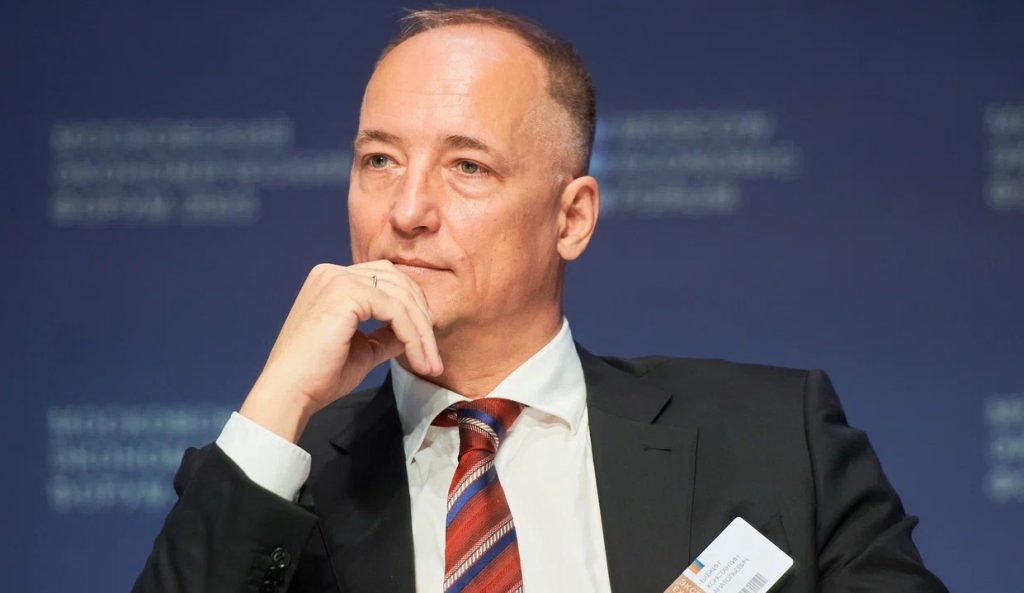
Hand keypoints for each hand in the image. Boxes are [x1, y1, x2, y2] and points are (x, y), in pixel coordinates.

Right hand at [239, 261, 442, 440]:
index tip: (426, 346)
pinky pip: (395, 310)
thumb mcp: (363, 350)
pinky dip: (413, 336)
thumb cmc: (319, 377)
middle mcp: (332, 272)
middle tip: (433, 357)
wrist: (290, 393)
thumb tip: (414, 332)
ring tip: (430, 364)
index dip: (412, 310)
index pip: (387, 281)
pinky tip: (418, 359)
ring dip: (422, 332)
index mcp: (332, 281)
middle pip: (398, 282)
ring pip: (401, 296)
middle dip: (422, 318)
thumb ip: (386, 334)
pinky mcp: (345, 293)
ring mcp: (337, 279)